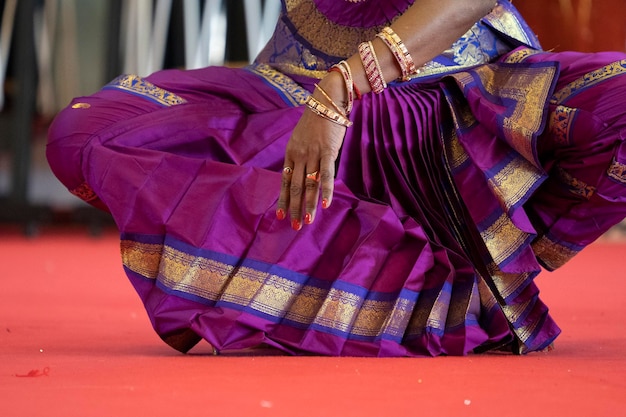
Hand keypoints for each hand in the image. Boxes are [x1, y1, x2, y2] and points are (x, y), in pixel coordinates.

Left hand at [276, 73, 347, 229]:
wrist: (326, 101)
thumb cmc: (316, 121)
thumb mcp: (302, 139)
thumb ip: (301, 157)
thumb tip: (302, 175)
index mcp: (291, 154)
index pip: (285, 182)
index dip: (283, 200)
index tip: (281, 217)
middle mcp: (299, 156)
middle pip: (295, 187)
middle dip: (294, 208)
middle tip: (294, 226)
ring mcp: (312, 154)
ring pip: (309, 185)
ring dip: (308, 205)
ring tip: (306, 222)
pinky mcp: (327, 151)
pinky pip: (326, 174)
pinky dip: (325, 190)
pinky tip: (325, 205)